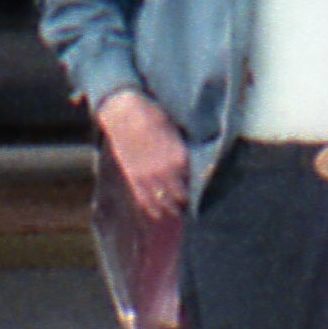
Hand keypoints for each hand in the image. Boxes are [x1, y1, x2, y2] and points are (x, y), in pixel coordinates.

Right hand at [97, 88, 189, 219]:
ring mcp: (149, 177)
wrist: (127, 114)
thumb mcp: (177, 135)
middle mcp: (166, 172)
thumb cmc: (155, 120)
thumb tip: (193, 170)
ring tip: (176, 214)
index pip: (193, 186)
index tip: (200, 199)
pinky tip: (159, 214)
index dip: (197, 194)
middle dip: (185, 205)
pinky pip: (145, 200)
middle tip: (189, 209)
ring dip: (170, 210)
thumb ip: (184, 155)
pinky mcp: (134, 178)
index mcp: (181, 160)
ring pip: (163, 203)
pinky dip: (153, 209)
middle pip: (180, 198)